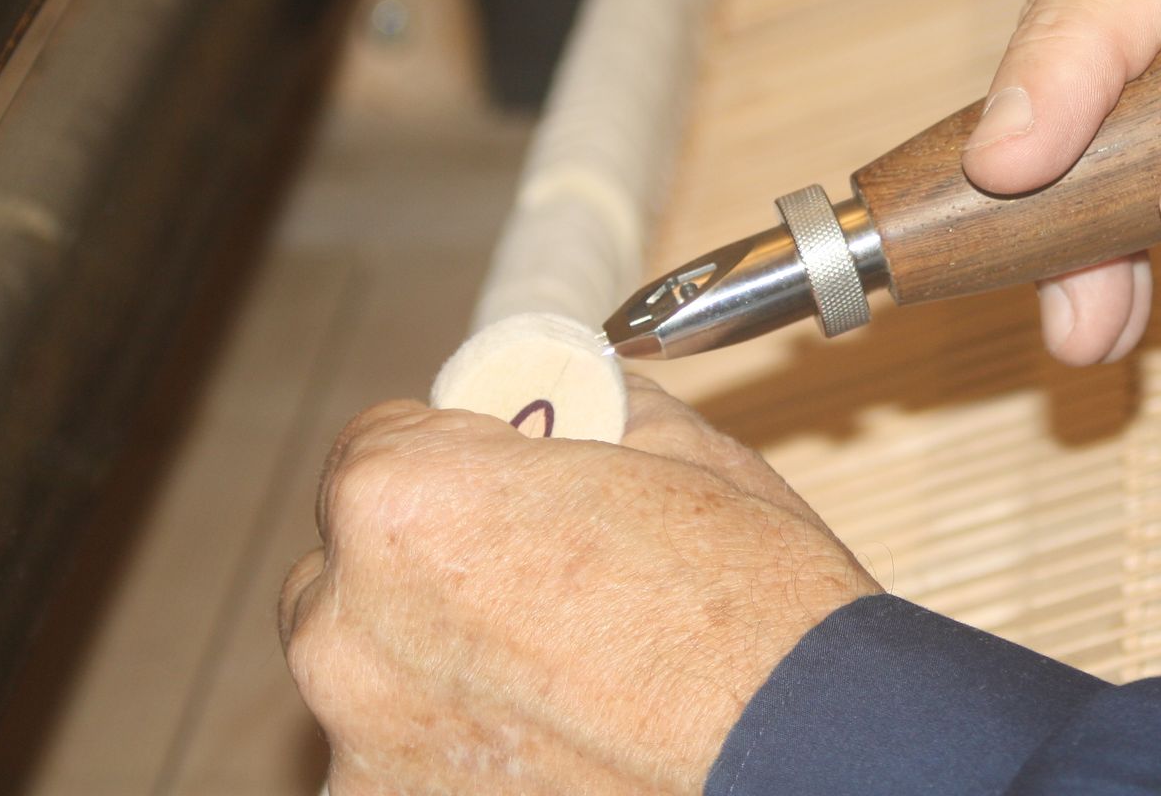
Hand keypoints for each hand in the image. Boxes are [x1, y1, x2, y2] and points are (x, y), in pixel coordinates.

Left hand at [279, 377, 877, 793]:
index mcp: (405, 505)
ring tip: (553, 680)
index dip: (451, 456)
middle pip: (349, 570)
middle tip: (529, 584)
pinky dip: (452, 756)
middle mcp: (350, 630)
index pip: (372, 447)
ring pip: (369, 676)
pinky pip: (399, 762)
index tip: (497, 483)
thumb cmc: (758, 617)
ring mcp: (363, 747)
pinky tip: (550, 747)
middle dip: (423, 569)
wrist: (812, 754)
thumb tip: (581, 401)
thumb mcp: (683, 454)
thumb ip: (591, 415)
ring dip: (429, 667)